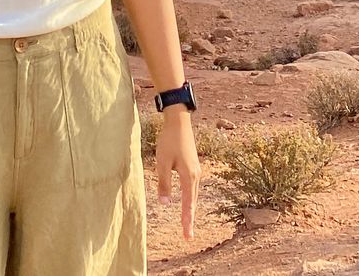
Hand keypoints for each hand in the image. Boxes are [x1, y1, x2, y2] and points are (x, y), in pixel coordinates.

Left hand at [154, 108, 199, 239]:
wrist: (179, 122)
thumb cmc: (169, 141)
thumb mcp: (162, 163)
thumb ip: (164, 183)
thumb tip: (165, 203)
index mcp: (189, 176)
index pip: (188, 204)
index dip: (187, 220)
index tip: (187, 235)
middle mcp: (196, 175)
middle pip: (193, 202)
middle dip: (190, 219)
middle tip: (187, 236)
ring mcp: (196, 170)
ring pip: (193, 195)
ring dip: (190, 209)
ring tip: (187, 224)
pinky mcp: (193, 166)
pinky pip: (192, 187)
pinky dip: (190, 199)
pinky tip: (187, 203)